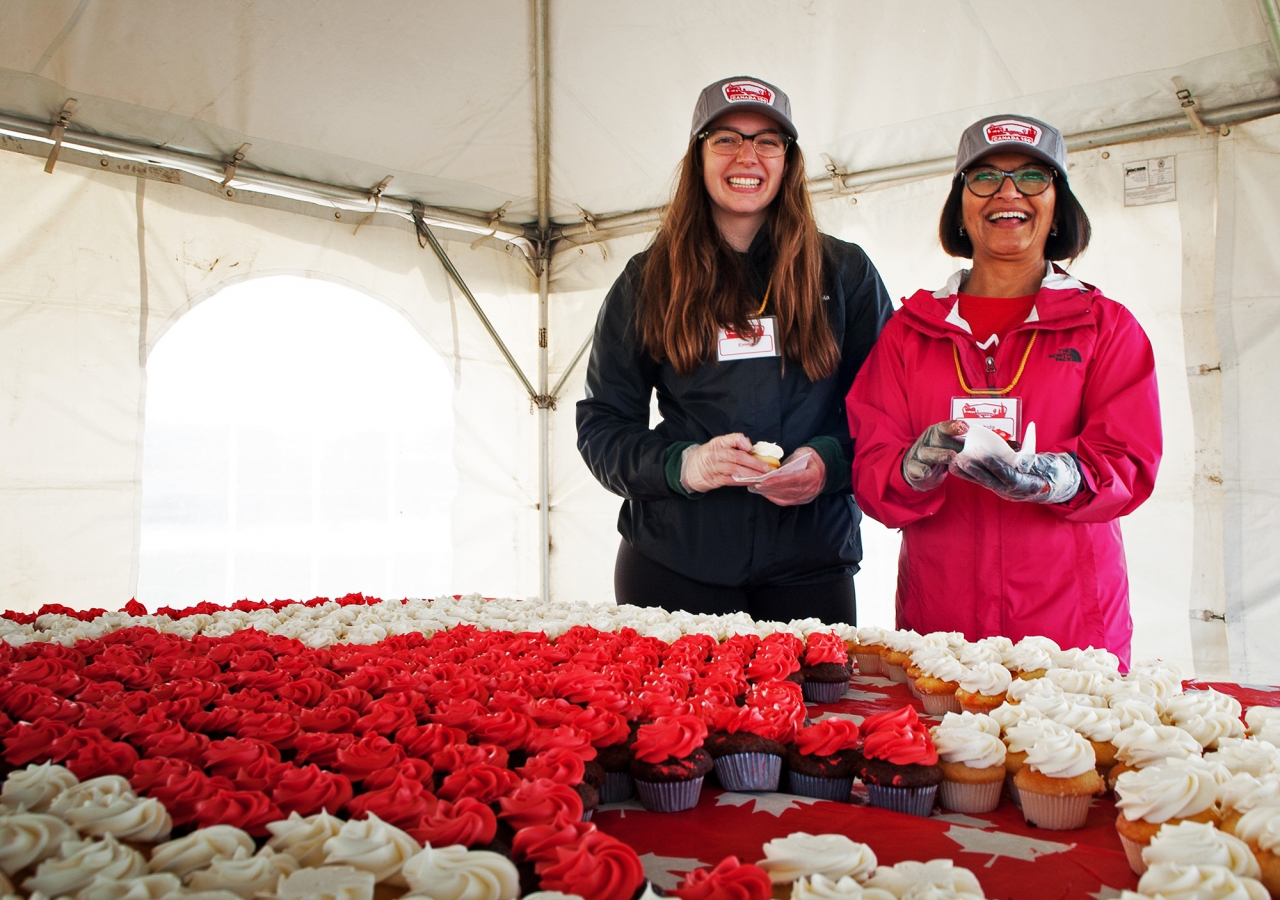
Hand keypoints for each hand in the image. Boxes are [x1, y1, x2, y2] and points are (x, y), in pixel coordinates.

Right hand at [680, 433, 770, 492]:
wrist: (689, 469)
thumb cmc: (707, 456)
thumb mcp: (718, 445)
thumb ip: (733, 443)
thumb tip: (750, 445)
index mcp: (718, 443)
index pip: (732, 439)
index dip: (743, 442)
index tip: (751, 448)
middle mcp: (716, 454)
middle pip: (737, 457)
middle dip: (754, 463)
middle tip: (767, 467)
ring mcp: (714, 468)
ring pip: (735, 470)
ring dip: (751, 474)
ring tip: (762, 476)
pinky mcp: (714, 480)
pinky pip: (731, 480)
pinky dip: (743, 481)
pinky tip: (752, 481)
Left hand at [749, 447, 825, 505]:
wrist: (824, 468)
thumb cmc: (810, 458)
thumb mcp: (801, 454)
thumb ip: (789, 462)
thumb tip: (772, 470)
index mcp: (813, 475)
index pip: (794, 479)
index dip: (778, 481)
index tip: (764, 480)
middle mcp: (811, 489)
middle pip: (787, 491)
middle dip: (769, 488)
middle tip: (755, 484)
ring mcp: (806, 497)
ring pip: (785, 498)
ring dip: (769, 493)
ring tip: (756, 488)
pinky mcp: (802, 501)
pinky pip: (786, 502)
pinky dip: (774, 498)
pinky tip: (765, 493)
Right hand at [902, 420, 967, 490]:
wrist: (917, 467)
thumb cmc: (939, 453)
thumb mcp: (949, 445)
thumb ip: (962, 444)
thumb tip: (983, 446)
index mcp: (936, 432)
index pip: (945, 427)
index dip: (954, 427)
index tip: (966, 428)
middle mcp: (927, 441)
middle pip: (938, 439)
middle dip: (950, 442)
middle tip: (963, 447)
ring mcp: (919, 454)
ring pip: (929, 453)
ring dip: (941, 455)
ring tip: (952, 458)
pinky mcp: (912, 467)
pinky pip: (916, 468)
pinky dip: (921, 470)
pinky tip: (927, 472)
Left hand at [950, 449, 1081, 503]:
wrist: (1054, 485)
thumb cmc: (1052, 471)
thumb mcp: (1049, 466)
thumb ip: (1035, 462)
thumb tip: (1022, 461)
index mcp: (1028, 485)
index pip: (1007, 476)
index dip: (994, 465)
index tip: (981, 453)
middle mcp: (1013, 492)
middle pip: (991, 481)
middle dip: (974, 469)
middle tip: (960, 458)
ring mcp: (1005, 491)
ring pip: (984, 482)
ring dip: (968, 473)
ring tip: (953, 462)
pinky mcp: (999, 488)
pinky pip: (983, 481)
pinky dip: (970, 475)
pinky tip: (956, 467)